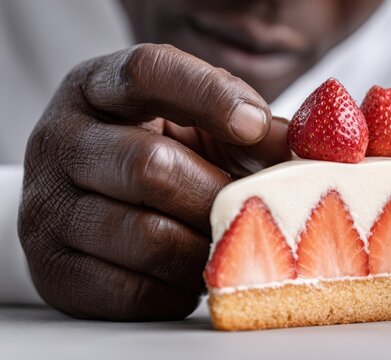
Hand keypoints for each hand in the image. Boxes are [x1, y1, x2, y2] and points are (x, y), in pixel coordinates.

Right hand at [18, 44, 290, 320]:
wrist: (95, 203)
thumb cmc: (162, 154)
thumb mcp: (201, 128)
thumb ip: (256, 133)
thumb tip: (322, 152)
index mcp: (98, 89)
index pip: (147, 72)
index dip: (207, 95)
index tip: (255, 124)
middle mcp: (62, 141)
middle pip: (149, 166)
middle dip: (215, 195)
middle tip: (246, 208)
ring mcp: (49, 208)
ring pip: (146, 237)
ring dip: (202, 248)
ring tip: (220, 240)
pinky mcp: (55, 270)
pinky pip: (133, 290)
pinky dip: (177, 289)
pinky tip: (186, 272)